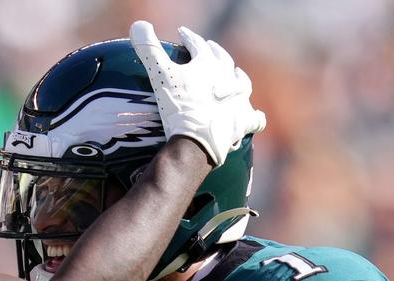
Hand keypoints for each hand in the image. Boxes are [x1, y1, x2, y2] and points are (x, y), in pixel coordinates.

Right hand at [130, 22, 265, 165]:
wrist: (195, 141)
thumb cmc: (178, 106)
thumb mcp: (159, 76)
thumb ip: (149, 50)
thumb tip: (138, 25)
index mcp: (208, 63)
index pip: (197, 44)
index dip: (188, 37)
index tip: (182, 33)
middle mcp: (228, 77)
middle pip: (222, 59)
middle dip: (214, 51)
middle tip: (209, 46)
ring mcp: (239, 99)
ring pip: (241, 82)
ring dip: (237, 76)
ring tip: (235, 73)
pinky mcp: (244, 121)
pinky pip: (254, 118)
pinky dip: (254, 116)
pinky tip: (255, 115)